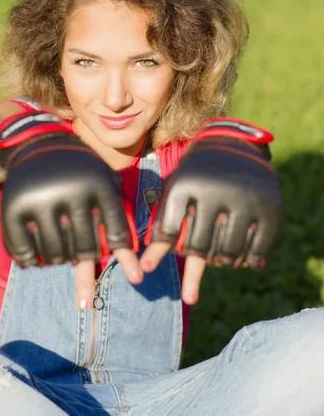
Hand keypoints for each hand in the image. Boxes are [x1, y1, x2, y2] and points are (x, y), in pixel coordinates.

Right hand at [0, 111, 142, 308]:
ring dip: (59, 259)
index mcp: (98, 185)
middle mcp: (71, 192)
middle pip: (85, 249)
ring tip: (59, 254)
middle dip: (85, 258)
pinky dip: (32, 260)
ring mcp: (41, 201)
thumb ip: (119, 216)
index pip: (117, 235)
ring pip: (56, 254)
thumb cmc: (82, 172)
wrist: (38, 146)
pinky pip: (26, 251)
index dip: (123, 257)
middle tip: (82, 257)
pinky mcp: (15, 208)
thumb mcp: (105, 181)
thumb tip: (134, 269)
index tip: (127, 270)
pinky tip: (35, 260)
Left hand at [140, 118, 281, 303]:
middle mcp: (216, 191)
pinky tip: (243, 260)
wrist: (234, 145)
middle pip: (199, 248)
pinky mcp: (270, 208)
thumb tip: (144, 270)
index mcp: (186, 185)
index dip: (161, 251)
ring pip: (228, 253)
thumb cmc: (195, 177)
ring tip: (219, 258)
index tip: (158, 258)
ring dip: (221, 261)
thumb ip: (162, 228)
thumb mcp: (175, 193)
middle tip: (198, 253)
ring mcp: (245, 200)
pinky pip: (256, 251)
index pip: (168, 234)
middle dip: (196, 255)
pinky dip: (248, 260)